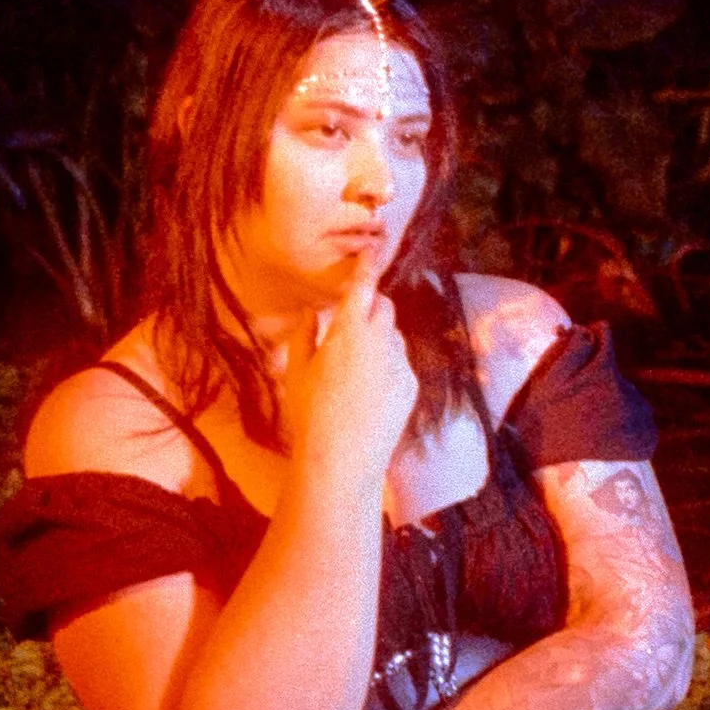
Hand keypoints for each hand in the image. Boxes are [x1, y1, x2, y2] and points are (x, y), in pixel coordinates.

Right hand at [293, 268, 415, 481]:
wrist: (342, 460)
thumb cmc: (310, 415)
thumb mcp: (297, 372)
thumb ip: (305, 335)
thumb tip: (311, 312)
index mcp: (348, 330)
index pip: (363, 286)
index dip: (368, 265)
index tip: (373, 249)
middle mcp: (381, 340)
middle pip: (384, 305)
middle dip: (372, 305)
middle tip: (352, 321)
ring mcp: (401, 363)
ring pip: (394, 335)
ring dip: (380, 337)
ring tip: (357, 367)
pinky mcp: (411, 385)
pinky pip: (401, 362)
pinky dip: (388, 364)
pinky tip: (369, 392)